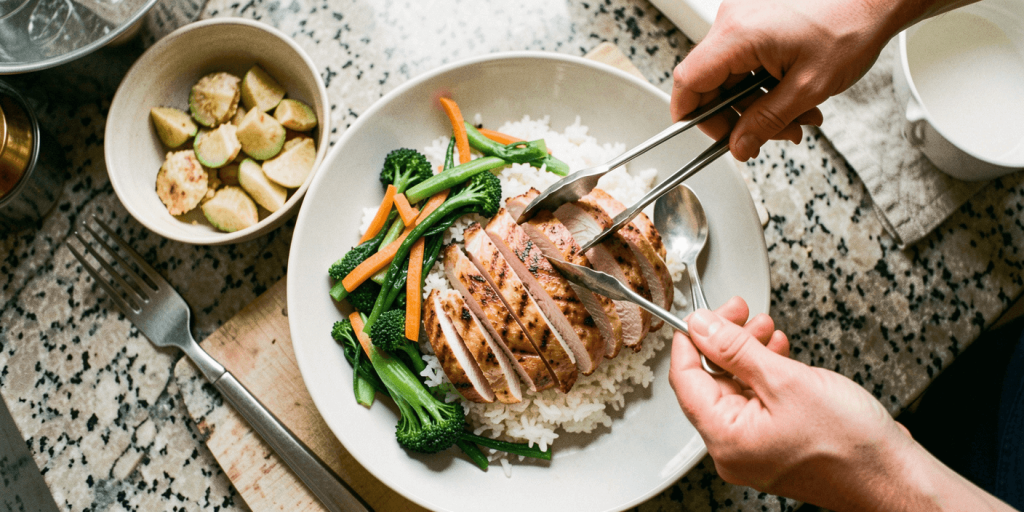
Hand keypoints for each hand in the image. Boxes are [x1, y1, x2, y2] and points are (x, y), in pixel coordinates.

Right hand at [670, 0, 907, 160]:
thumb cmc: (851, 26)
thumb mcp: (808, 87)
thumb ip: (766, 122)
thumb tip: (739, 145)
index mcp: (738, 34)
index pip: (689, 81)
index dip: (691, 116)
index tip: (706, 137)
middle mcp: (734, 20)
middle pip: (712, 83)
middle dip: (742, 117)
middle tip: (769, 135)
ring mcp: (744, 16)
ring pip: (734, 76)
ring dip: (760, 104)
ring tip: (797, 117)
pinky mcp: (757, 18)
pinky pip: (747, 60)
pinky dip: (767, 83)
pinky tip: (795, 96)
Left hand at [670, 297, 1016, 510]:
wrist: (894, 478)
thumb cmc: (851, 445)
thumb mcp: (786, 380)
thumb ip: (735, 349)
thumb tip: (701, 326)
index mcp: (725, 439)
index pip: (685, 379)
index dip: (691, 339)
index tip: (704, 313)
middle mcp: (733, 450)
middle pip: (710, 381)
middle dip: (726, 341)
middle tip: (741, 312)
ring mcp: (754, 450)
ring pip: (736, 389)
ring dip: (747, 353)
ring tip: (765, 329)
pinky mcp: (775, 446)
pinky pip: (757, 403)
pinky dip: (765, 374)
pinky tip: (779, 353)